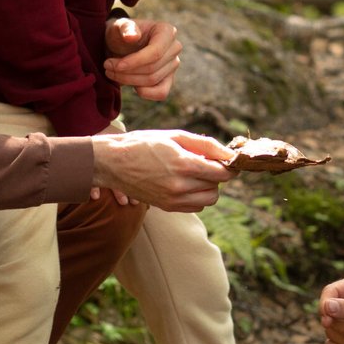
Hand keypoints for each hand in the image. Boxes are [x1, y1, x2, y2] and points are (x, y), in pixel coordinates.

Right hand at [90, 129, 235, 211]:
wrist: (113, 162)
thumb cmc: (143, 144)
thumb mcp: (175, 136)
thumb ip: (205, 144)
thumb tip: (228, 153)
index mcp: (184, 165)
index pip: (222, 173)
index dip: (229, 166)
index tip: (228, 161)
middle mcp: (180, 186)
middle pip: (217, 189)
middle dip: (216, 176)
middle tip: (206, 164)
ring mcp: (173, 199)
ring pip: (208, 200)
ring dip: (208, 188)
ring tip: (195, 174)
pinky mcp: (166, 207)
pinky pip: (194, 207)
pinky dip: (196, 197)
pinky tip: (186, 183)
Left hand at [103, 17, 180, 100]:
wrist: (120, 43)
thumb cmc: (120, 33)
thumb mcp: (118, 26)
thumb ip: (125, 27)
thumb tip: (132, 36)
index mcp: (166, 31)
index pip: (155, 52)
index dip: (134, 62)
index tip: (112, 65)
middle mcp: (174, 47)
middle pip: (152, 68)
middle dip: (126, 72)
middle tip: (107, 67)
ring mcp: (173, 64)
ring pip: (152, 80)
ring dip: (129, 80)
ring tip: (111, 73)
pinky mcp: (168, 79)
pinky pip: (161, 93)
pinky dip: (144, 93)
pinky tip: (130, 86)